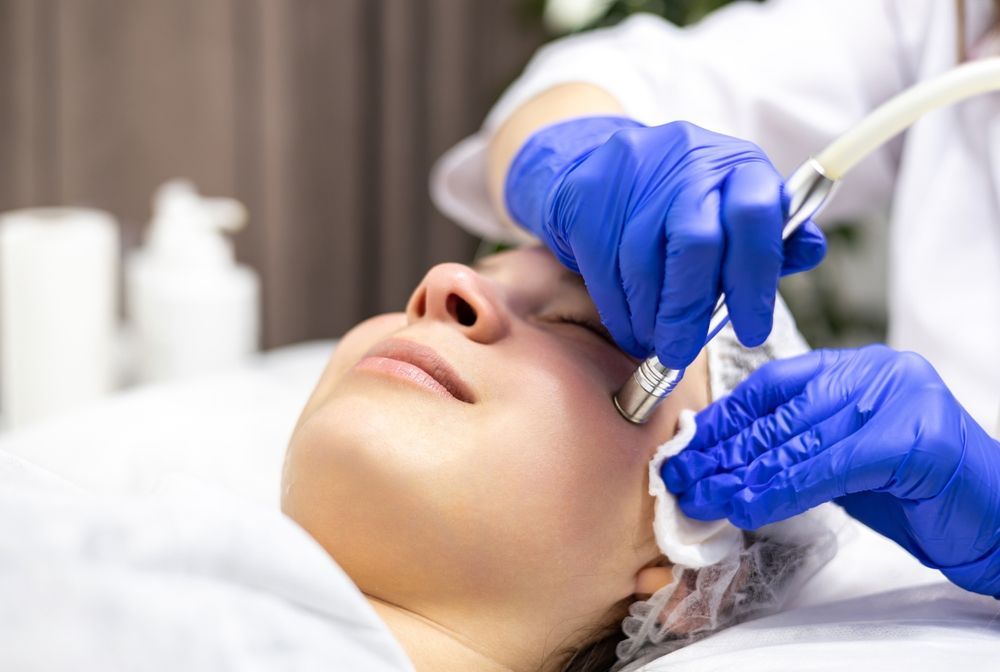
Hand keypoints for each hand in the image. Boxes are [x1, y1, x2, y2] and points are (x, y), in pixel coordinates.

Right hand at [504, 116, 825, 366]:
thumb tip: (810, 250)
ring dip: (648, 317)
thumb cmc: (679, 206)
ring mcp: (635, 171)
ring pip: (643, 262)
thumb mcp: (733, 213)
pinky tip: (629, 325)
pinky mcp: (589, 192)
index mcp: (739, 165)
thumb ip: (771, 239)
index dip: (755, 281)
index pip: (756, 216)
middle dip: (689, 310)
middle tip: (682, 352)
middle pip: (695, 243)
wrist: (599, 168)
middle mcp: (689, 158)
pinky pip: (603, 267)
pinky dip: (618, 310)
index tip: (751, 330)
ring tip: (654, 341)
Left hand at [662, 345, 999, 596]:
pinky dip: (782, 491)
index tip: (683, 446)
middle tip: (679, 477)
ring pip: (800, 441)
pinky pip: (830, 467)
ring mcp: (901, 399)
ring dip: (741, 474)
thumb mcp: (842, 460)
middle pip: (780, 412)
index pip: (772, 386)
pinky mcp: (916, 440)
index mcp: (857, 369)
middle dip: (722, 449)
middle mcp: (878, 372)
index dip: (723, 417)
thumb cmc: (918, 494)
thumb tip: (721, 462)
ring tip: (702, 497)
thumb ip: (795, 449)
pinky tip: (747, 509)